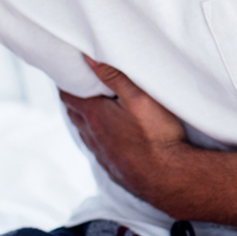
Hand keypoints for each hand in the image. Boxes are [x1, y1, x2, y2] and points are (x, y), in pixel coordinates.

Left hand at [60, 57, 189, 212]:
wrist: (170, 179)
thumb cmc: (157, 136)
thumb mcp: (139, 97)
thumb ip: (114, 76)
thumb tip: (88, 56)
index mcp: (95, 116)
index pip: (68, 96)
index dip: (66, 82)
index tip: (69, 71)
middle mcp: (93, 136)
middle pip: (74, 114)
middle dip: (74, 98)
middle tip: (80, 85)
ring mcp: (102, 155)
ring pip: (85, 133)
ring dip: (84, 120)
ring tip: (92, 108)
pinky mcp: (114, 168)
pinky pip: (98, 150)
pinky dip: (97, 138)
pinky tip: (108, 137)